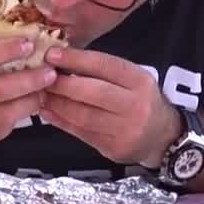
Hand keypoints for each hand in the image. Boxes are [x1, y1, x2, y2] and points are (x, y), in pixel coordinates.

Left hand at [40, 47, 180, 167]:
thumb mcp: (130, 79)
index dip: (76, 59)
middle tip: (42, 78)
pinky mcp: (114, 148)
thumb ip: (101, 71)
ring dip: (57, 104)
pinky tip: (48, 113)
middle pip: (94, 92)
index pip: (105, 65)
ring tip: (41, 95)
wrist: (161, 135)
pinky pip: (82, 134)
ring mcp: (126, 130)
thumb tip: (61, 60)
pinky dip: (61, 122)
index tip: (53, 54)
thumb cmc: (140, 100)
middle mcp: (136, 105)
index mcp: (139, 81)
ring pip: (84, 116)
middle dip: (63, 84)